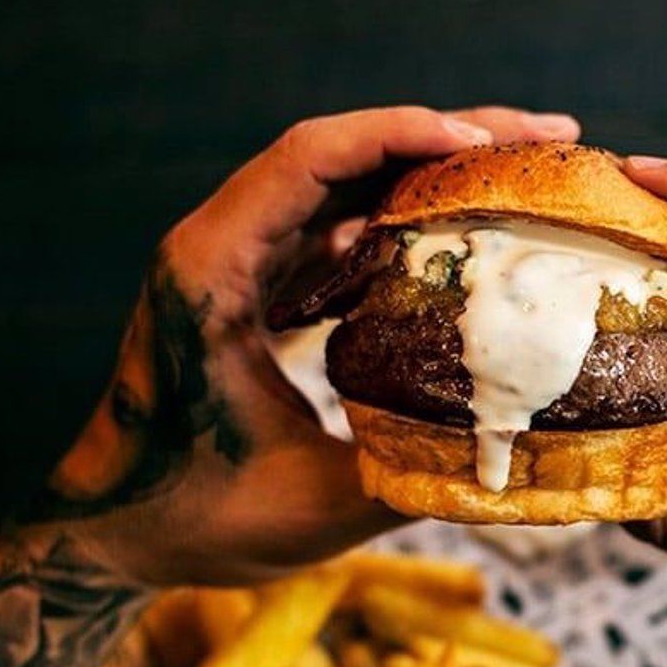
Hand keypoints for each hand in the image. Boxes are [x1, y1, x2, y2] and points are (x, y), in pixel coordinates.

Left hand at [39, 106, 579, 584]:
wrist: (121, 530)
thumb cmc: (198, 519)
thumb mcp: (318, 504)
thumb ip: (417, 472)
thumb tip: (522, 448)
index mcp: (213, 272)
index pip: (310, 161)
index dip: (402, 136)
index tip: (487, 144)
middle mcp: (222, 246)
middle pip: (339, 154)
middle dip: (443, 137)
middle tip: (545, 136)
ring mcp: (241, 262)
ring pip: (342, 184)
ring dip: (427, 171)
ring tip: (518, 177)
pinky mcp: (258, 286)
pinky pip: (336, 227)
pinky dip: (401, 220)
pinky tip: (458, 238)